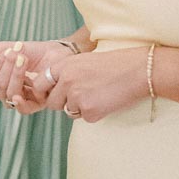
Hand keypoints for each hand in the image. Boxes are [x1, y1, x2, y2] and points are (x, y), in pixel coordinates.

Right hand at [0, 39, 75, 113]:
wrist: (58, 52)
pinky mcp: (37, 104)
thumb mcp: (9, 47)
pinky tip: (18, 94)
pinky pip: (22, 110)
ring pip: (8, 95)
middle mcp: (9, 91)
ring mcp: (22, 98)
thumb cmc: (34, 51)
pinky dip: (18, 102)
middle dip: (5, 68)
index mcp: (0, 80)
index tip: (6, 51)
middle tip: (16, 53)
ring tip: (23, 59)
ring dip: (14, 76)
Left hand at [0, 40, 149, 122]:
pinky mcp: (89, 111)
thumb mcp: (84, 60)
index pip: (40, 84)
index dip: (45, 92)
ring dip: (80, 108)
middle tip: (82, 96)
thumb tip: (55, 91)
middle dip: (64, 103)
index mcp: (63, 66)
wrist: (138, 70)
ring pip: (69, 111)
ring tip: (98, 94)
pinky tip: (107, 101)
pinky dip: (95, 113)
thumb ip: (66, 73)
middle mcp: (66, 81)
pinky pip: (85, 118)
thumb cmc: (115, 64)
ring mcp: (77, 97)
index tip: (52, 95)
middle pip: (53, 103)